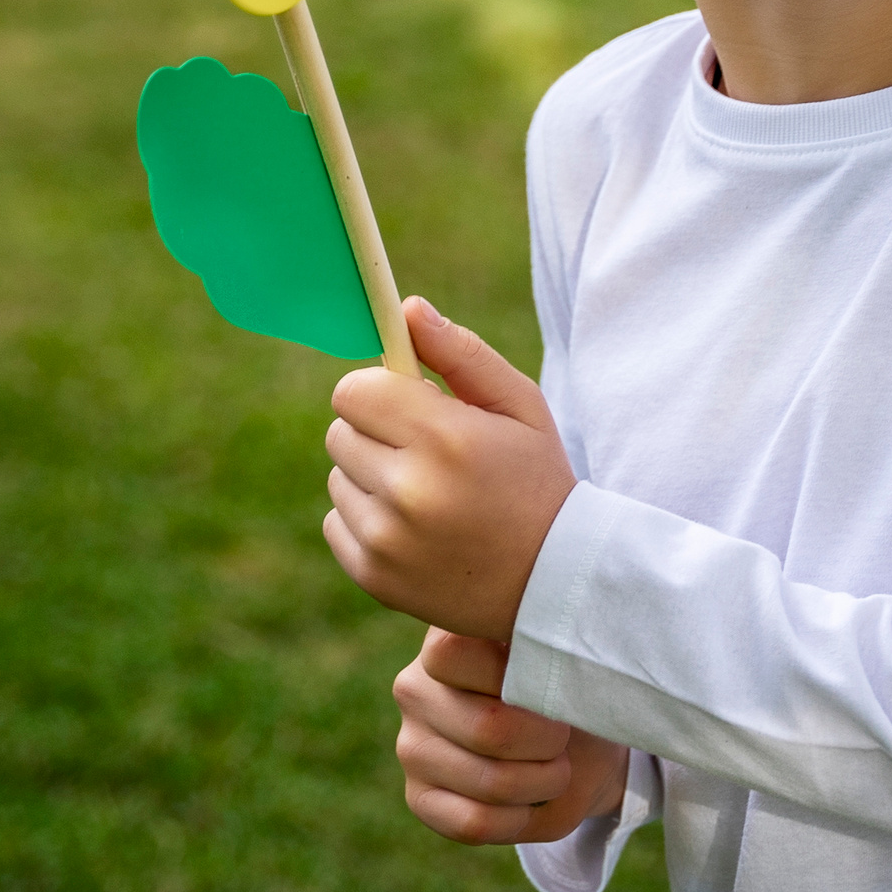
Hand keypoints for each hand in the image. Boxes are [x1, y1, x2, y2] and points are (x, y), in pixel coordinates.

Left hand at [323, 297, 577, 640]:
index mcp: (445, 438)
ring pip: (338, 476)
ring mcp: (387, 540)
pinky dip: (366, 520)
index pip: (353, 390)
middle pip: (340, 431)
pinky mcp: (374, 577)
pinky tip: (416, 529)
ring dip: (370, 476)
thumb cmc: (536, 479)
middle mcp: (409, 491)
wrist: (555, 583)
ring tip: (428, 494)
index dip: (381, 390)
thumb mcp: (519, 406)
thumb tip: (407, 308)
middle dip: (377, 431)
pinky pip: (336, 522)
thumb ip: (462, 352)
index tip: (410, 404)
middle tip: (428, 452)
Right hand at [395, 627, 628, 844]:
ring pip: (489, 781)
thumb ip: (543, 659)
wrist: (580, 747)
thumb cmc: (570, 693)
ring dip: (543, 784)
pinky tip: (530, 802)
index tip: (554, 681)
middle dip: (548, 743)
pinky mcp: (419, 797)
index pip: (453, 654)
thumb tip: (534, 677)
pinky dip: (520, 820)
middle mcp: (416, 688)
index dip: (519, 677)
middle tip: (564, 737)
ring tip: (556, 770)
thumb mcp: (566, 662)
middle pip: (488, 728)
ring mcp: (411, 745)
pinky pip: (474, 823)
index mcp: (446, 637)